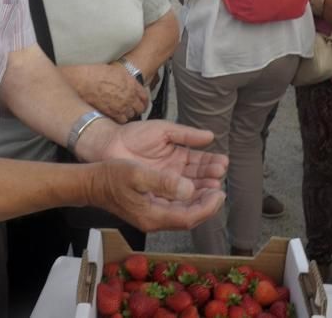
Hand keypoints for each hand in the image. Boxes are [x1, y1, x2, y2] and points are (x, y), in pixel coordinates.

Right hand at [75, 64, 148, 123]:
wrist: (84, 81)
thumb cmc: (96, 74)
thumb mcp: (116, 72)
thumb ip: (126, 80)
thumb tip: (129, 85)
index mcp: (132, 84)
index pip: (144, 96)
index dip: (144, 101)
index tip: (143, 103)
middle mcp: (129, 96)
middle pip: (140, 108)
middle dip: (137, 108)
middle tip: (134, 109)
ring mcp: (122, 106)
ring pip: (131, 115)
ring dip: (129, 114)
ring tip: (124, 113)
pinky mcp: (113, 114)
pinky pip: (122, 121)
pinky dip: (120, 119)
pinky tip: (117, 117)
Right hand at [88, 158, 225, 231]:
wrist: (91, 183)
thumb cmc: (111, 176)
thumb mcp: (137, 174)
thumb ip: (163, 181)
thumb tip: (189, 188)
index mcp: (152, 215)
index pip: (188, 217)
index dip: (207, 207)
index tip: (219, 192)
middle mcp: (154, 220)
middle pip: (188, 217)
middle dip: (207, 205)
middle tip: (220, 189)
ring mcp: (151, 216)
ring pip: (183, 212)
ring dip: (199, 201)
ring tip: (212, 186)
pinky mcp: (149, 209)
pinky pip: (175, 207)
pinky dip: (188, 198)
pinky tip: (193, 186)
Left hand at [97, 120, 226, 191]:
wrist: (109, 145)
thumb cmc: (133, 135)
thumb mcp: (163, 131)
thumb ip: (186, 134)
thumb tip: (210, 137)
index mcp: (179, 157)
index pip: (201, 163)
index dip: (212, 164)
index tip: (222, 164)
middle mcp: (175, 174)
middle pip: (199, 180)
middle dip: (210, 180)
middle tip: (218, 178)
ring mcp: (166, 185)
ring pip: (189, 192)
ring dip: (202, 191)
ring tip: (213, 187)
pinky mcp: (155, 196)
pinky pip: (174, 201)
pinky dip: (186, 200)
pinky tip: (194, 197)